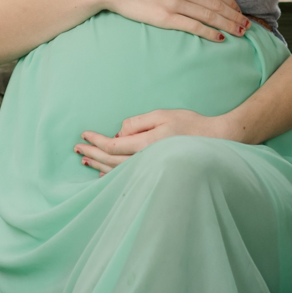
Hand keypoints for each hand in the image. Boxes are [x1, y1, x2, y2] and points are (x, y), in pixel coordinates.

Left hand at [74, 109, 237, 174]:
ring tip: (84, 159)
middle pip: (111, 160)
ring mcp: (150, 169)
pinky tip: (103, 175)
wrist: (215, 142)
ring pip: (117, 171)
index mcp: (147, 144)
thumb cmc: (190, 125)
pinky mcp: (154, 173)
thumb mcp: (163, 115)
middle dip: (92, 153)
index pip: (113, 145)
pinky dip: (112, 176)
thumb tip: (119, 131)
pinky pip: (128, 177)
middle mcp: (146, 160)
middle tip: (77, 148)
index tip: (84, 135)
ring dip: (98, 165)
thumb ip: (138, 122)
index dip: (96, 141)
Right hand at [94, 0, 250, 41]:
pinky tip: (219, 38)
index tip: (239, 11)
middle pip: (217, 4)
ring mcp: (175, 3)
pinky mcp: (166, 17)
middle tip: (248, 26)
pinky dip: (209, 32)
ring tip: (240, 33)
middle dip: (235, 16)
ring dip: (228, 25)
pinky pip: (194, 26)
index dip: (231, 2)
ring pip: (210, 16)